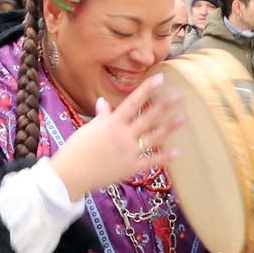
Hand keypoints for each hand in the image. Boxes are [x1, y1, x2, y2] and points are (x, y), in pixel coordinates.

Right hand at [50, 75, 183, 201]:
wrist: (71, 174)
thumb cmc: (77, 149)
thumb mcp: (89, 129)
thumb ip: (101, 116)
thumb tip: (102, 102)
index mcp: (112, 123)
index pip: (132, 102)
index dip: (147, 89)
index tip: (160, 78)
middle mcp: (123, 135)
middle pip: (147, 117)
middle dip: (163, 106)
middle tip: (178, 95)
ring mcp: (128, 151)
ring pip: (153, 137)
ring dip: (168, 128)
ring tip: (182, 118)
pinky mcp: (131, 167)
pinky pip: (151, 161)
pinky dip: (164, 157)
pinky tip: (177, 152)